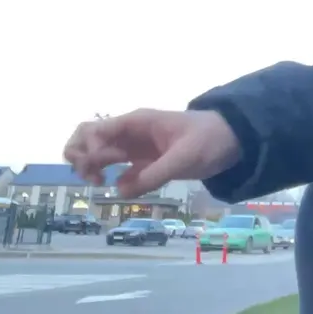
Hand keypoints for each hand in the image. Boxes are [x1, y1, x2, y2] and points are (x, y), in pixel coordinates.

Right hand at [62, 109, 241, 197]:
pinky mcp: (144, 163)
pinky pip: (117, 170)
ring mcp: (135, 148)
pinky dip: (111, 179)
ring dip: (89, 168)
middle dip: (80, 156)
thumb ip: (155, 174)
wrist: (232, 141)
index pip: (95, 130)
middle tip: (93, 178)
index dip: (89, 148)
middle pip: (86, 137)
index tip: (104, 166)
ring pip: (97, 153)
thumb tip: (120, 190)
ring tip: (99, 184)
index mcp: (136, 122)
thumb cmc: (209, 140)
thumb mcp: (185, 157)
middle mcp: (129, 133)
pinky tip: (121, 189)